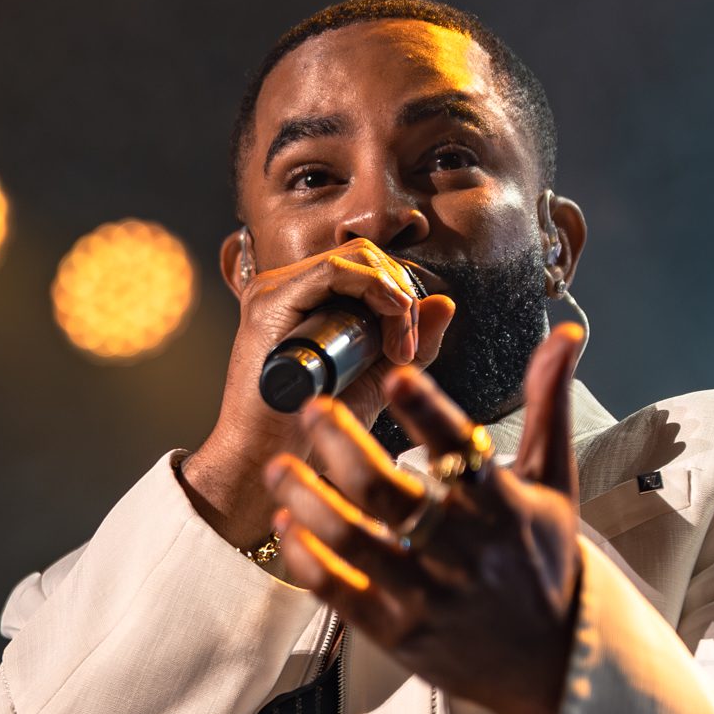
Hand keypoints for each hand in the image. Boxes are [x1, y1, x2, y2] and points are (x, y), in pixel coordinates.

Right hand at [181, 238, 453, 549]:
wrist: (267, 458)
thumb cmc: (312, 428)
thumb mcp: (377, 380)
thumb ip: (412, 345)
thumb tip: (446, 302)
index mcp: (309, 299)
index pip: (368, 267)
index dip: (403, 295)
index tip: (411, 347)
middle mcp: (289, 287)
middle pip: (365, 256)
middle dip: (402, 294)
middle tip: (407, 348)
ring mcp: (275, 290)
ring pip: (355, 258)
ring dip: (393, 295)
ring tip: (399, 348)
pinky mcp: (269, 301)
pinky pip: (333, 271)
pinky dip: (373, 288)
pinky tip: (391, 322)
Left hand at [262, 323, 585, 713]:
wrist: (551, 665)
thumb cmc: (546, 563)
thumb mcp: (554, 484)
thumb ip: (547, 405)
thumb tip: (564, 333)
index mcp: (502, 506)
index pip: (459, 448)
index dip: (427, 410)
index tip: (397, 375)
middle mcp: (464, 551)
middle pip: (387, 490)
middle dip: (341, 443)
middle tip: (312, 410)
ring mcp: (429, 596)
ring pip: (353, 539)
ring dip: (308, 497)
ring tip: (281, 465)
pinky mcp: (401, 634)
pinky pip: (340, 592)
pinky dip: (309, 556)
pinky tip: (290, 523)